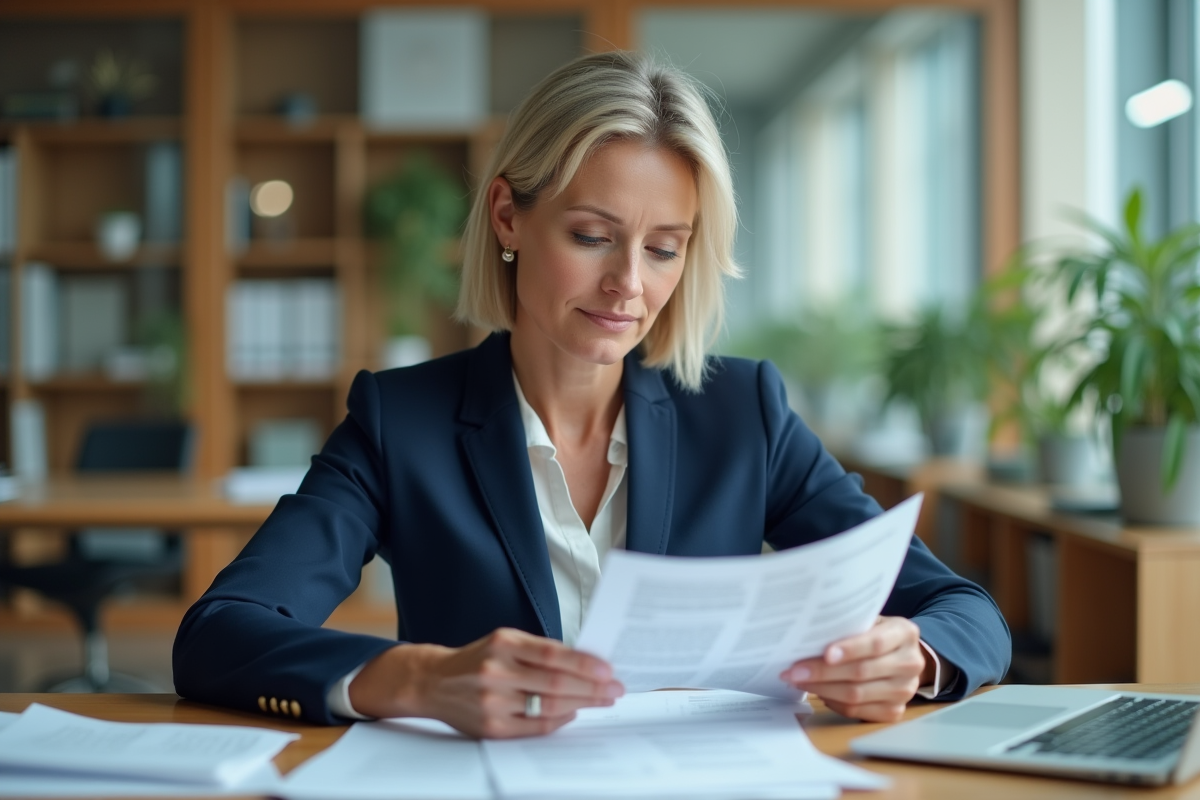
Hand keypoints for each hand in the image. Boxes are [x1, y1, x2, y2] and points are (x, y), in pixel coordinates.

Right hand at [349, 627, 623, 737]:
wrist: (433, 682)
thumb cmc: (477, 659)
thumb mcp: (504, 641)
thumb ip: (539, 651)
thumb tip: (585, 663)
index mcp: (502, 644)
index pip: (553, 654)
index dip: (585, 663)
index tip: (608, 669)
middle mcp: (496, 671)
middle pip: (555, 682)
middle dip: (592, 687)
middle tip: (615, 688)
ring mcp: (492, 702)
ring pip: (548, 706)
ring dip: (581, 704)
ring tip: (602, 700)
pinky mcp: (491, 727)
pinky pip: (534, 727)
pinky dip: (559, 720)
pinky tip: (574, 712)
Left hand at [779, 616, 932, 722]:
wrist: (903, 655)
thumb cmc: (876, 633)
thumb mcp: (870, 621)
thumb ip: (849, 625)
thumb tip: (809, 635)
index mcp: (904, 634)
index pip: (876, 644)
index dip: (850, 649)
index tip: (824, 653)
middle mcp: (910, 663)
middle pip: (861, 672)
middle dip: (823, 672)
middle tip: (794, 670)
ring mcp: (904, 691)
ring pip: (856, 695)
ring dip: (822, 689)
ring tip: (798, 680)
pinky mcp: (895, 711)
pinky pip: (857, 711)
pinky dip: (833, 702)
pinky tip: (818, 691)